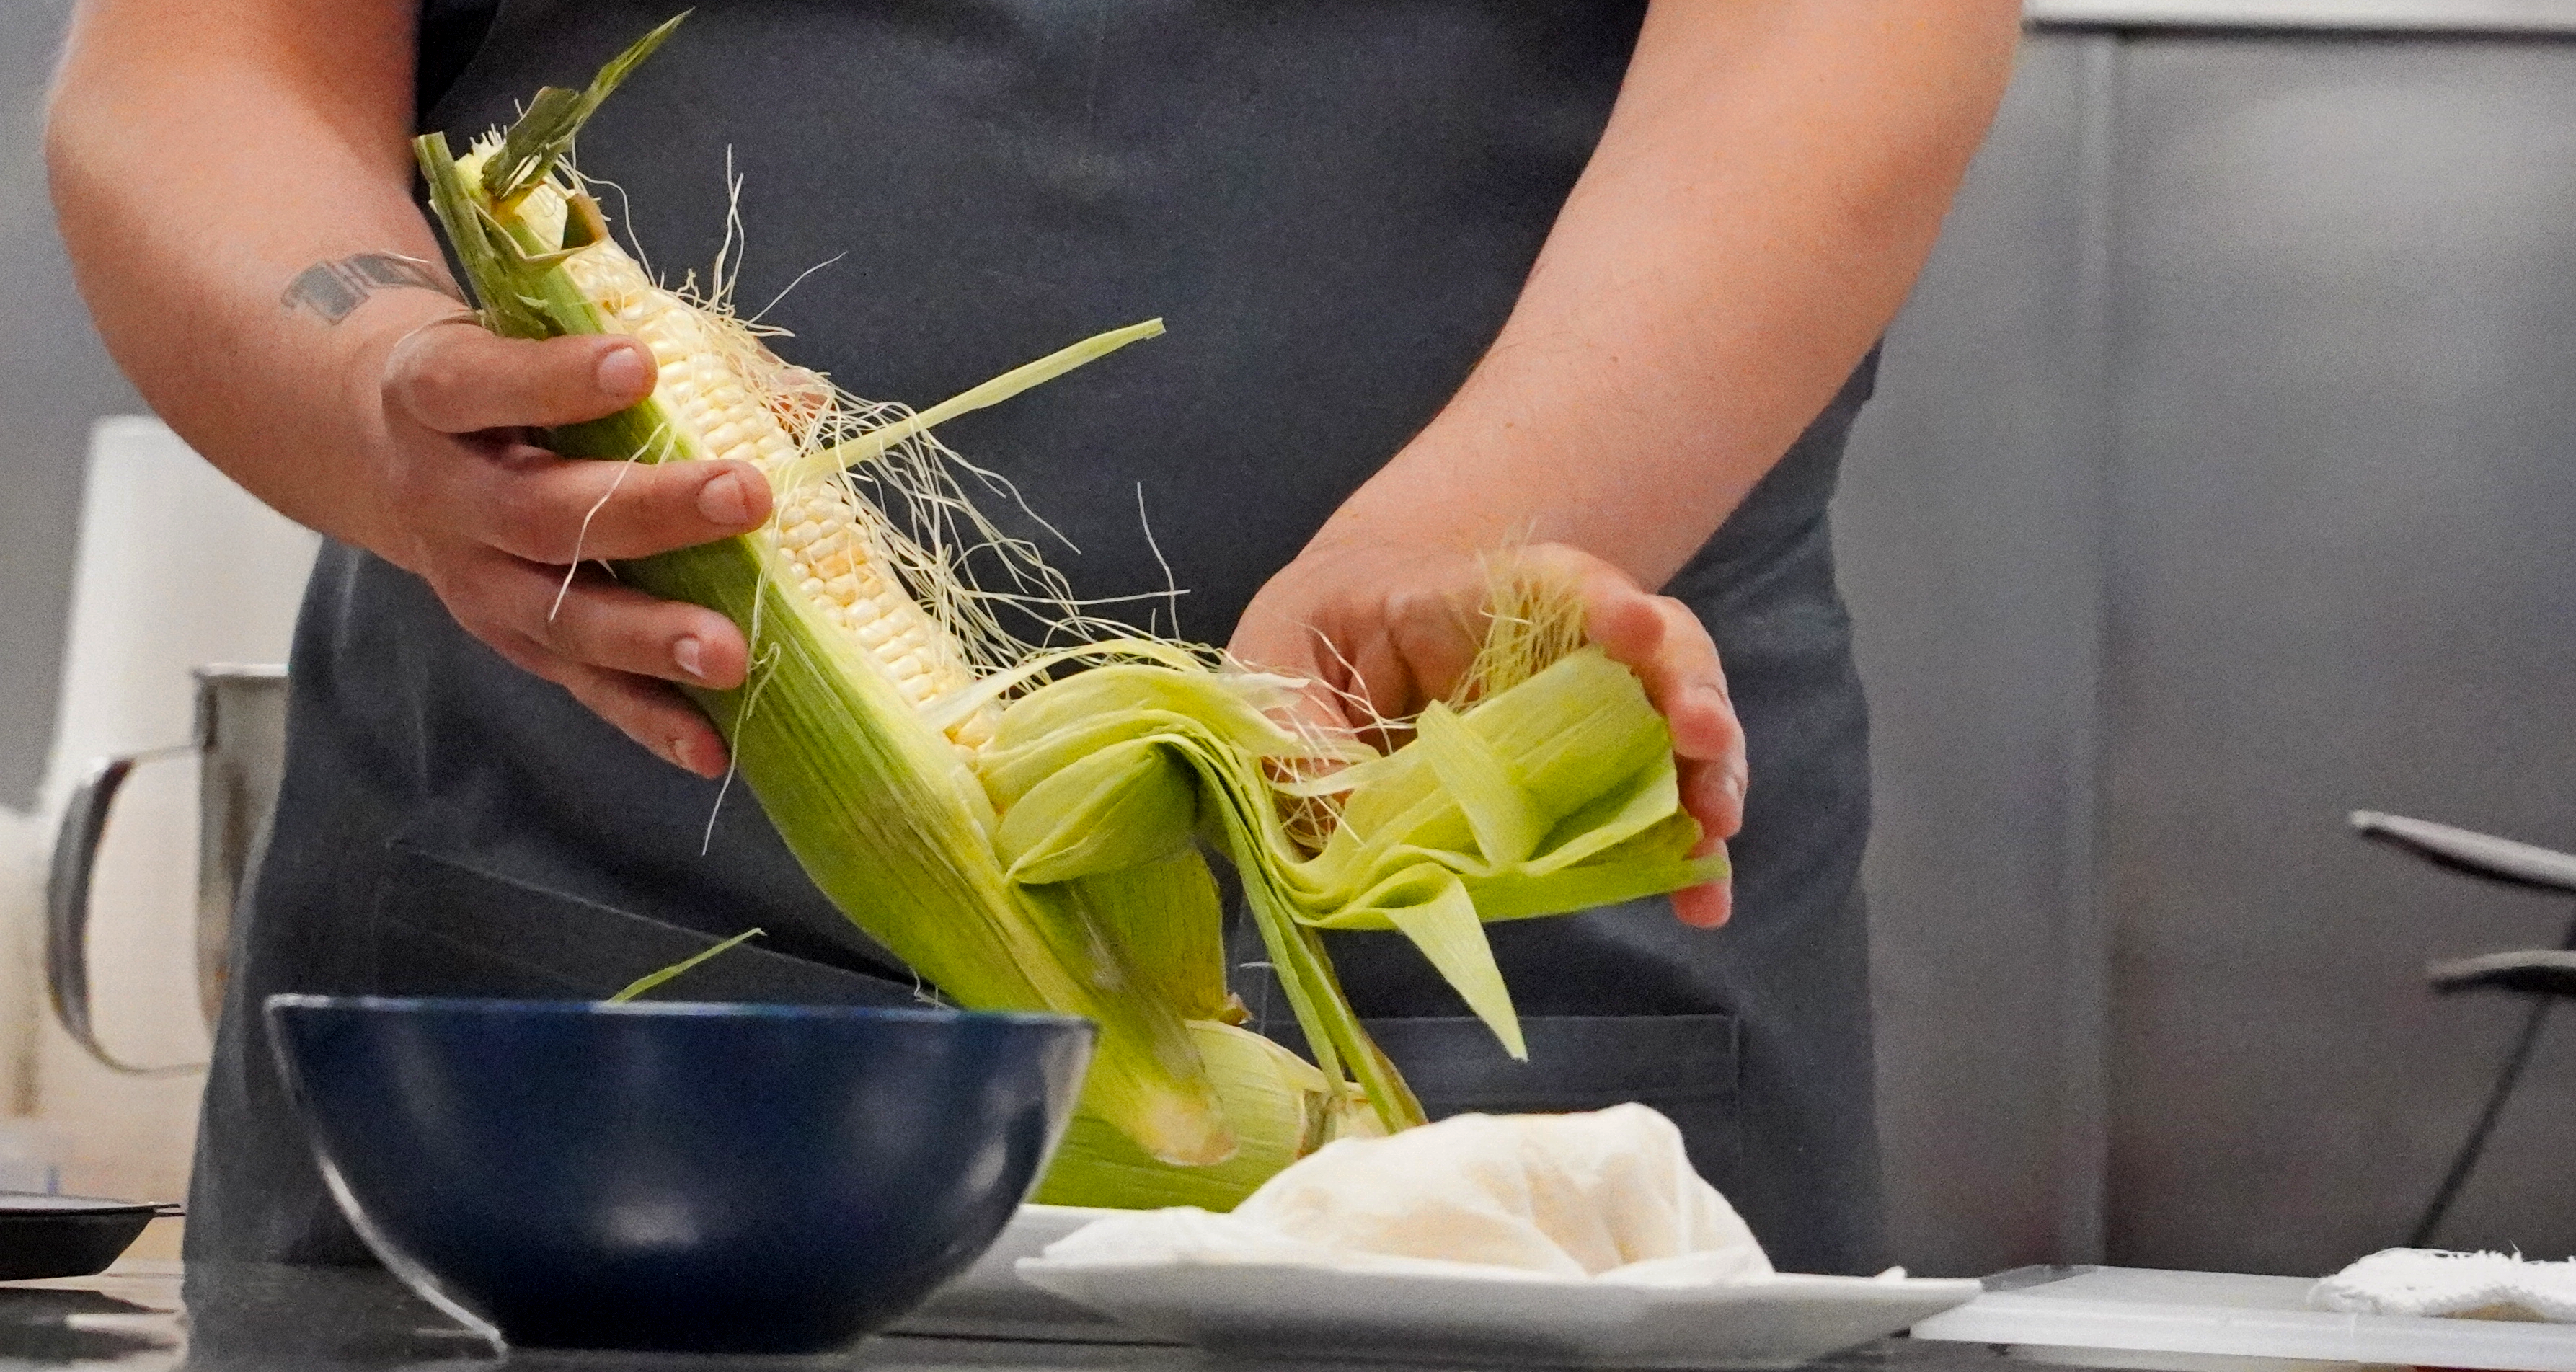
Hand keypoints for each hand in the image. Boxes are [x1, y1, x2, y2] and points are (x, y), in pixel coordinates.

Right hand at [359, 314, 770, 776]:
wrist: (375, 444)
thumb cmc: (495, 377)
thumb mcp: (528, 337)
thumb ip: (648, 352)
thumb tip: (800, 397)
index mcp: (432, 397)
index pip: (479, 387)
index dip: (553, 380)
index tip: (639, 365)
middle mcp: (443, 496)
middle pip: (538, 514)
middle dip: (647, 510)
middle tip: (744, 496)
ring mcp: (472, 582)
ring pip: (558, 617)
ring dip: (650, 638)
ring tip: (731, 653)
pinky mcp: (509, 642)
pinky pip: (581, 686)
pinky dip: (647, 719)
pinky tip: (711, 746)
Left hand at [1230, 541, 1743, 927]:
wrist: (1338, 655)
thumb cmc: (1318, 634)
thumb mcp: (1277, 654)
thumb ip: (1293, 720)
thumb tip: (1347, 815)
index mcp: (1479, 598)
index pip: (1560, 583)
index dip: (1605, 601)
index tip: (1637, 630)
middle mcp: (1558, 650)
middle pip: (1655, 651)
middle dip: (1691, 691)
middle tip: (1702, 740)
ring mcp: (1583, 716)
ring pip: (1673, 732)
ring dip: (1705, 781)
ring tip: (1712, 838)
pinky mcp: (1586, 782)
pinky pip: (1649, 812)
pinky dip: (1679, 856)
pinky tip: (1700, 903)